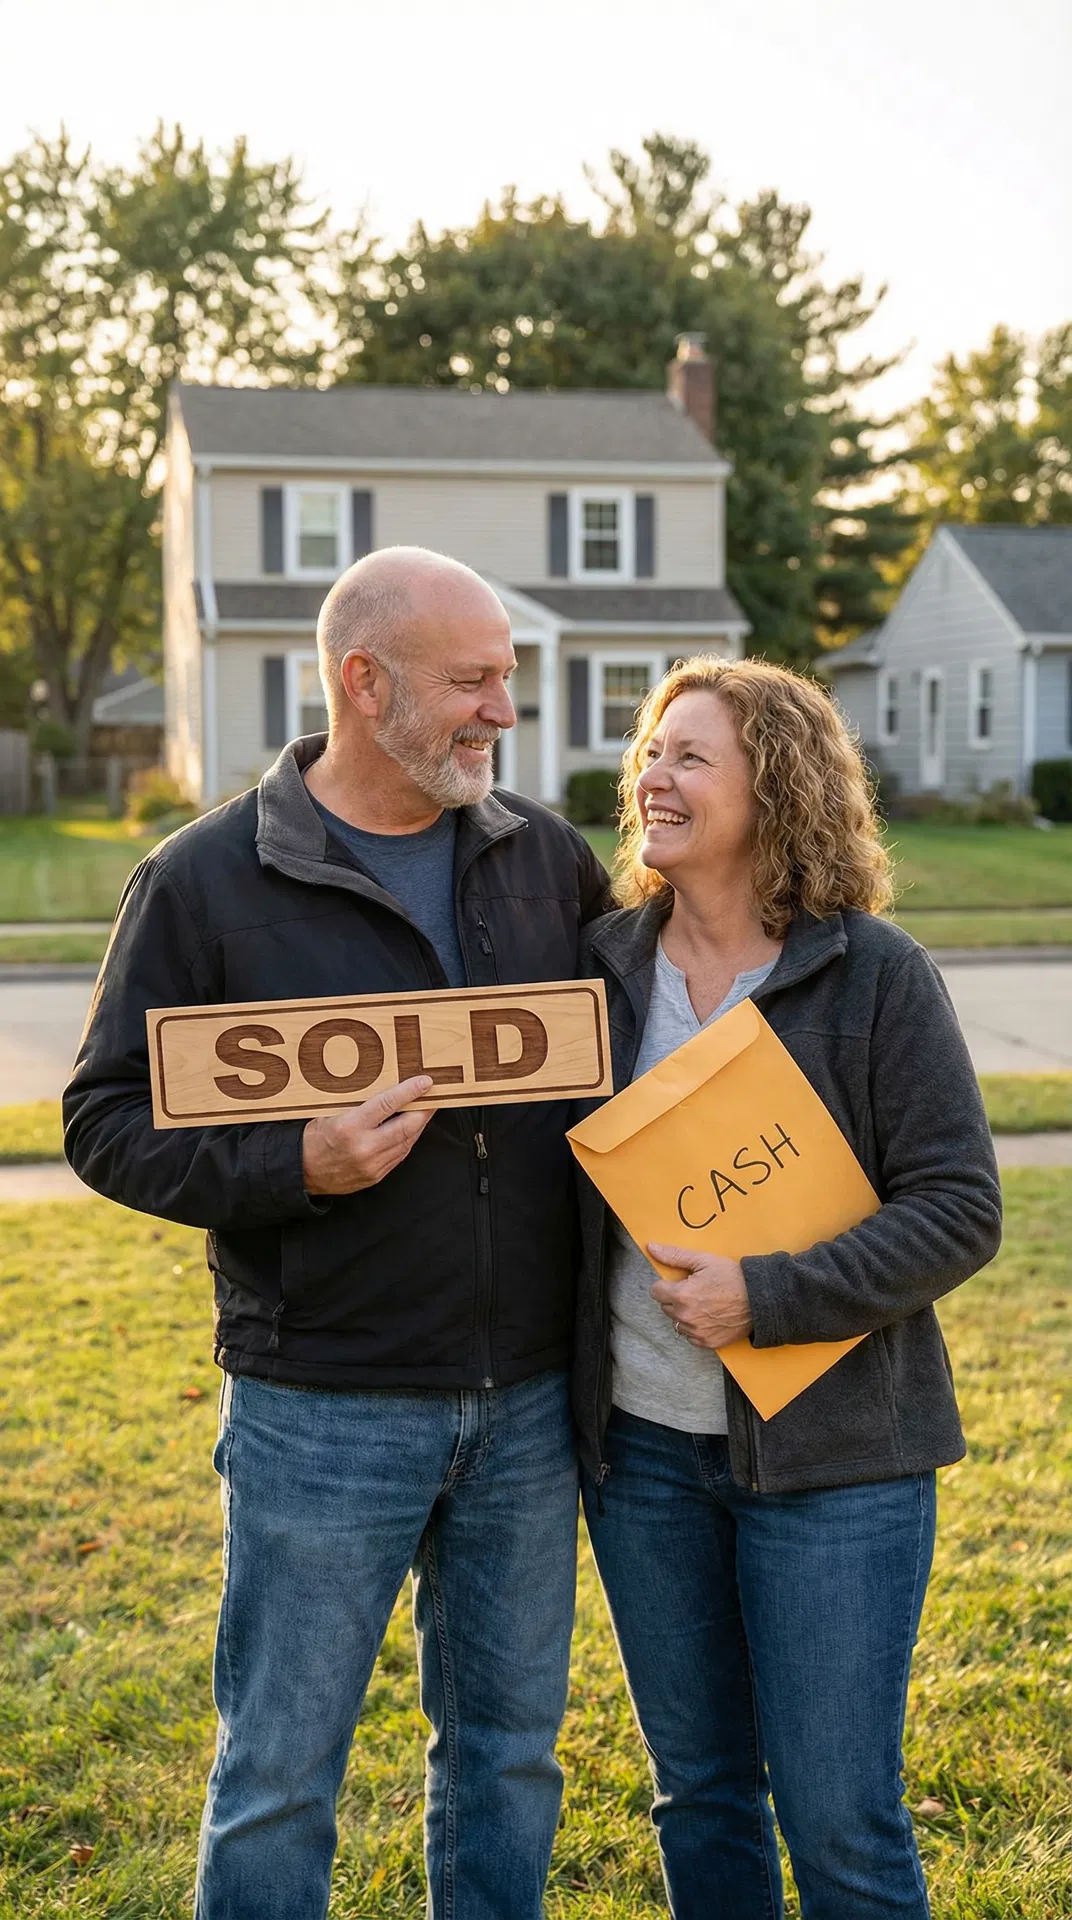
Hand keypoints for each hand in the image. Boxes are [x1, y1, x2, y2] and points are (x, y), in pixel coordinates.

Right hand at [302, 1077, 435, 1195]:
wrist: (302, 1172)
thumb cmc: (314, 1138)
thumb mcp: (330, 1113)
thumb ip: (359, 1104)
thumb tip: (387, 1088)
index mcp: (350, 1127)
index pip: (388, 1105)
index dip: (410, 1092)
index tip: (426, 1083)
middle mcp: (364, 1148)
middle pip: (406, 1126)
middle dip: (424, 1110)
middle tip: (434, 1096)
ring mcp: (372, 1165)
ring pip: (407, 1141)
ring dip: (419, 1125)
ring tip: (425, 1110)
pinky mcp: (376, 1176)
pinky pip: (400, 1155)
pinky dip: (408, 1140)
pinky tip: (411, 1129)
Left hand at [648, 1243, 752, 1351]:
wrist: (760, 1300)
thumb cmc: (732, 1277)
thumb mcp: (703, 1260)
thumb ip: (674, 1255)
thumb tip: (651, 1248)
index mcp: (681, 1295)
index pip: (656, 1291)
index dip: (667, 1284)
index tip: (680, 1282)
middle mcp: (685, 1317)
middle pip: (665, 1307)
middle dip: (675, 1298)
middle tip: (696, 1291)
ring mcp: (696, 1332)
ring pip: (677, 1322)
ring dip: (685, 1314)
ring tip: (705, 1304)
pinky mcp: (707, 1343)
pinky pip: (690, 1336)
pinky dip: (696, 1328)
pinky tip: (710, 1317)